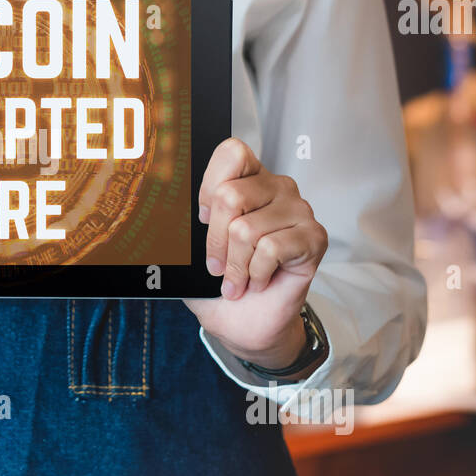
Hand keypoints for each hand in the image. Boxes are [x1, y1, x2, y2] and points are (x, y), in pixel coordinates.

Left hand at [183, 138, 327, 372]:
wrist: (248, 323)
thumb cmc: (222, 284)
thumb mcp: (192, 253)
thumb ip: (183, 229)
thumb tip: (162, 220)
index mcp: (248, 180)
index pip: (232, 152)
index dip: (209, 186)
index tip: (203, 219)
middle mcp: (276, 188)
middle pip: (231, 194)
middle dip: (215, 241)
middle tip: (218, 266)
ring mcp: (298, 210)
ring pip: (247, 228)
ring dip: (236, 266)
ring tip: (239, 279)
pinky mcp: (314, 237)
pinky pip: (271, 248)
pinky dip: (256, 274)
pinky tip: (259, 281)